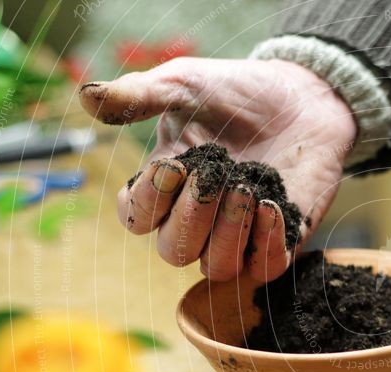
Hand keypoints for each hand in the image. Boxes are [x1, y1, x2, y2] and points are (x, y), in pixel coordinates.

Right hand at [79, 57, 355, 281]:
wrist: (302, 98)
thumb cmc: (239, 93)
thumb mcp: (186, 84)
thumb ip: (140, 95)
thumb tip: (87, 98)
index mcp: (166, 187)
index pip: (137, 218)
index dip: (145, 202)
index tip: (170, 167)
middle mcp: (198, 218)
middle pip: (173, 251)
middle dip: (189, 219)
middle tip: (211, 178)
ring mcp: (239, 234)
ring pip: (216, 267)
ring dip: (226, 234)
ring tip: (244, 189)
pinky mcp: (279, 240)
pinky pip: (265, 268)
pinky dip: (266, 243)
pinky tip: (270, 205)